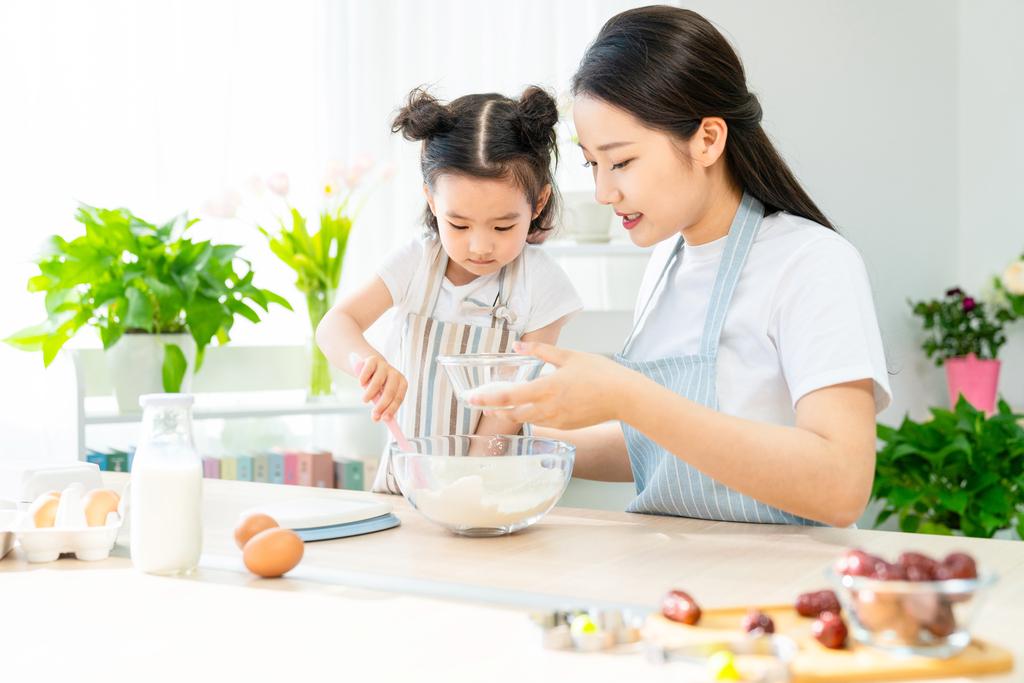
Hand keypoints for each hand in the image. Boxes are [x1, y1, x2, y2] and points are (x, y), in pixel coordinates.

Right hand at [354, 354, 407, 422]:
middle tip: (374, 414)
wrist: (371, 366)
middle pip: (390, 391)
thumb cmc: (378, 385)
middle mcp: (395, 374)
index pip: (398, 398)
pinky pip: (368, 371)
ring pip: (378, 382)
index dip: (392, 409)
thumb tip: (376, 419)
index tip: (384, 419)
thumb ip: (380, 407)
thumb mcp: (381, 396)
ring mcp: (384, 366)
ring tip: (365, 400)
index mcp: (402, 383)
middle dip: (381, 405)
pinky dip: (364, 379)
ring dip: (370, 393)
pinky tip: (361, 384)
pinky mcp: (373, 360)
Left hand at [469, 341, 638, 429]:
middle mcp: (548, 408)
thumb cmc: (600, 373)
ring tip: (502, 404)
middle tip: (482, 402)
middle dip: (495, 409)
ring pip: (525, 420)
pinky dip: (530, 415)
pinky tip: (530, 406)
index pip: (510, 397)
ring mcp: (556, 420)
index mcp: (547, 388)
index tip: (472, 398)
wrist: (624, 397)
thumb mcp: (569, 356)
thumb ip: (541, 352)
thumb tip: (518, 346)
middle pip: (512, 414)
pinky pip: (540, 422)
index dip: (488, 399)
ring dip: (511, 413)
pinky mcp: (564, 426)